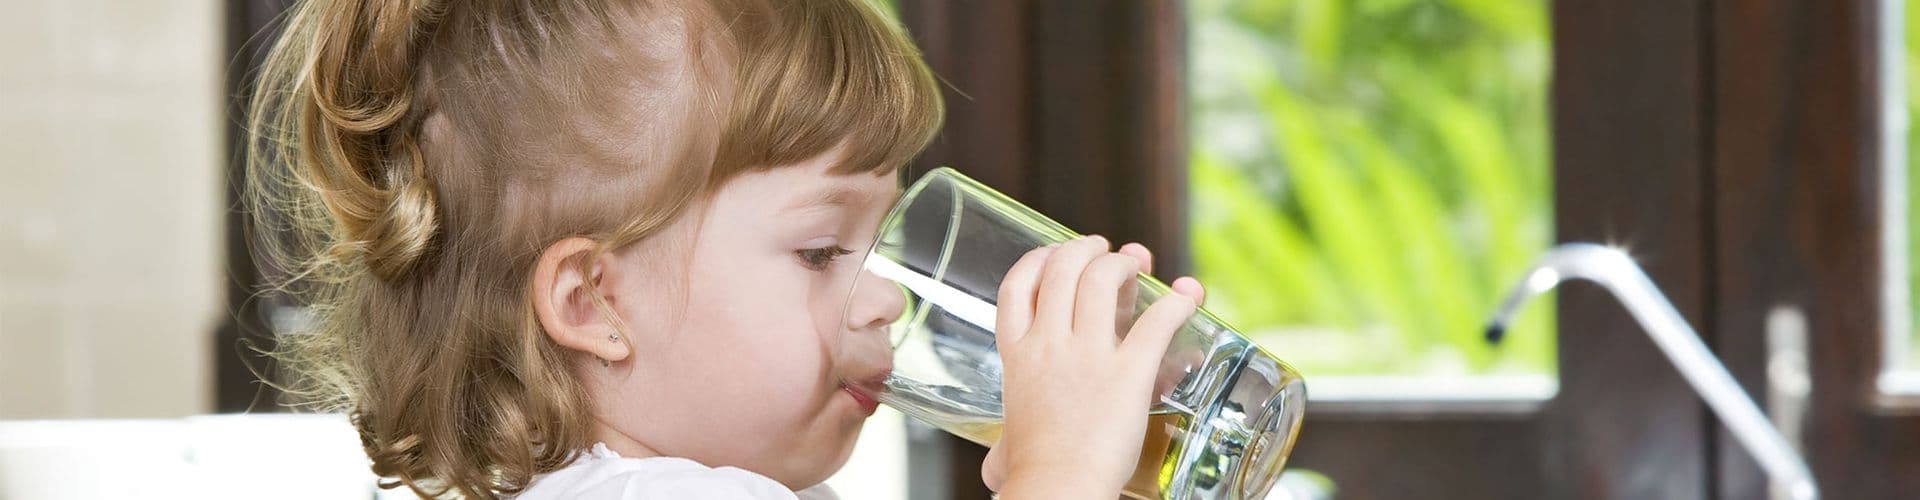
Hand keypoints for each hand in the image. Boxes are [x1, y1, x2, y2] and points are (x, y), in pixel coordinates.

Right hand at [980, 236, 1206, 497]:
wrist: (1057, 488)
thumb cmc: (1033, 473)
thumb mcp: (1005, 445)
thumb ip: (1004, 445)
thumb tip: (997, 466)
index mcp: (1017, 355)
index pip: (1017, 286)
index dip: (1037, 260)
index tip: (1053, 254)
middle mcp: (1049, 343)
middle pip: (1062, 268)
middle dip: (1085, 249)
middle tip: (1103, 250)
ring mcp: (1089, 354)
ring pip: (1102, 279)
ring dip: (1122, 263)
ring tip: (1135, 261)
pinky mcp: (1130, 373)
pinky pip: (1157, 322)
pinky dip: (1178, 303)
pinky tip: (1188, 297)